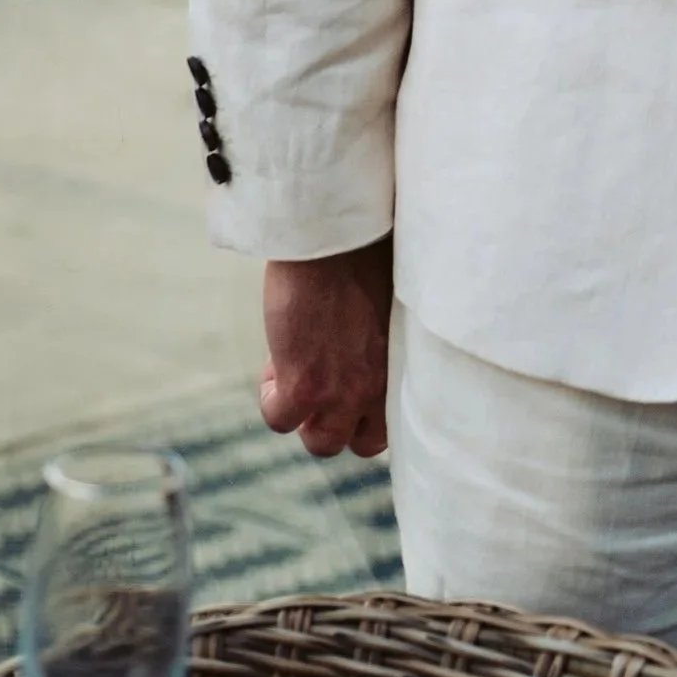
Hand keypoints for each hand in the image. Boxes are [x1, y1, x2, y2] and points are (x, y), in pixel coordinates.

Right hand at [261, 238, 392, 458]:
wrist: (335, 233)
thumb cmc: (365, 250)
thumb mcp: (389, 305)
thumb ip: (383, 340)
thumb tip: (364, 349)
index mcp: (406, 364)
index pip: (399, 418)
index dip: (372, 409)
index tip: (355, 388)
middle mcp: (379, 385)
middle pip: (364, 443)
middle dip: (342, 420)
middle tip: (322, 385)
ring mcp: (341, 391)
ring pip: (321, 442)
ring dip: (306, 416)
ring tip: (295, 374)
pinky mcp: (303, 385)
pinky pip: (279, 419)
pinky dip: (271, 398)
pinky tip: (273, 363)